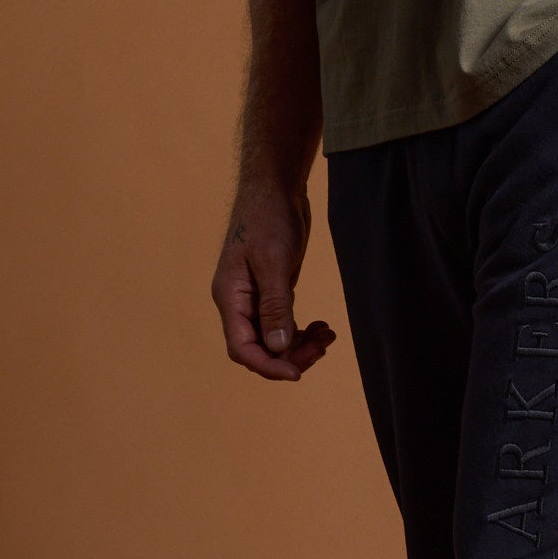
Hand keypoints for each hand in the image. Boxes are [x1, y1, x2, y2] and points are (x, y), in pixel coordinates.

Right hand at [211, 176, 335, 381]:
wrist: (275, 185)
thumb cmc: (268, 216)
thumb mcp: (274, 261)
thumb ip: (275, 306)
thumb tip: (276, 348)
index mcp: (229, 297)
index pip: (242, 348)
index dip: (268, 366)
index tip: (298, 373)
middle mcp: (238, 302)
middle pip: (259, 348)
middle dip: (290, 356)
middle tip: (323, 348)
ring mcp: (255, 297)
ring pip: (274, 338)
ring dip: (301, 344)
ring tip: (328, 336)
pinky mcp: (272, 289)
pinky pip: (284, 323)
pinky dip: (302, 330)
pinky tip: (323, 327)